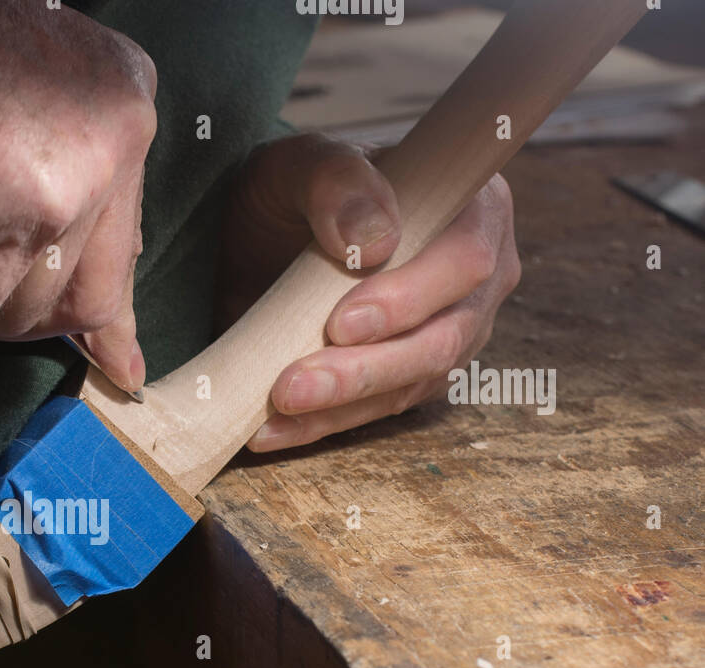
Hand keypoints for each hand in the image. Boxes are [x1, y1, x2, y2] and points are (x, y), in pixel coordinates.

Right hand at [0, 0, 156, 393]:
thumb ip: (48, 203)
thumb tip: (101, 332)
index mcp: (121, 104)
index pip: (125, 243)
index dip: (106, 313)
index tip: (113, 363)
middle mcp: (121, 133)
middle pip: (88, 294)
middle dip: (16, 317)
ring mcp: (82, 173)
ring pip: (19, 307)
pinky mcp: (28, 209)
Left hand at [215, 134, 521, 451]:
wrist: (263, 233)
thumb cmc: (297, 188)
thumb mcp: (301, 163)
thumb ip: (337, 182)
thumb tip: (376, 239)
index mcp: (474, 209)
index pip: (462, 263)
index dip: (410, 299)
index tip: (342, 324)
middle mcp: (477, 278)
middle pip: (442, 339)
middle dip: (364, 370)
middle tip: (292, 386)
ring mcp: (452, 332)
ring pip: (411, 385)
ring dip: (340, 406)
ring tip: (276, 410)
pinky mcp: (413, 376)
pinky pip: (376, 410)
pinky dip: (322, 424)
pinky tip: (270, 430)